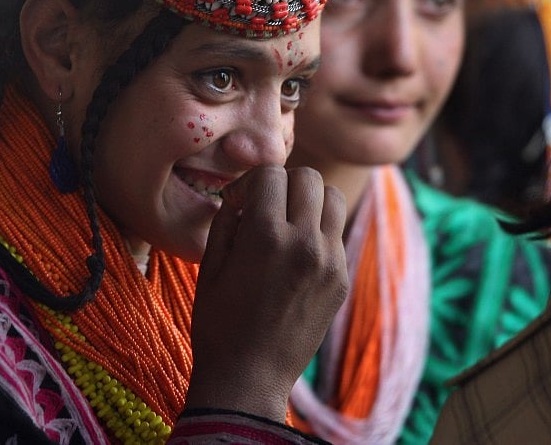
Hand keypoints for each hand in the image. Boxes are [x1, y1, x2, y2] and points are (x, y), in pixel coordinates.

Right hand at [185, 164, 347, 420]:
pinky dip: (319, 230)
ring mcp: (330, 262)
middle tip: (266, 206)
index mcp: (266, 235)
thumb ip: (227, 219)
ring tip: (288, 222)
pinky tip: (296, 253)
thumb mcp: (209, 266)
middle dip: (283, 183)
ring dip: (309, 200)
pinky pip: (337, 233)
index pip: (272, 173)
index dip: (251, 181)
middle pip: (308, 178)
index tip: (240, 201)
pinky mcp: (341, 280)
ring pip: (333, 198)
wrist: (250, 378)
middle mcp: (305, 243)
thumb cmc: (218, 323)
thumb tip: (242, 194)